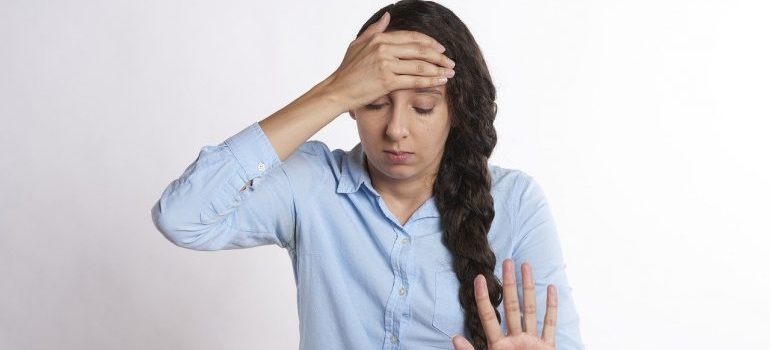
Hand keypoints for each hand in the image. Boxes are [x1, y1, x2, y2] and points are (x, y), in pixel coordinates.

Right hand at [322, 11, 455, 110]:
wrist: (337, 90)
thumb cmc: (346, 70)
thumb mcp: (358, 44)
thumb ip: (374, 30)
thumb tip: (388, 16)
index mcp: (379, 38)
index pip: (411, 37)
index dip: (430, 43)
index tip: (441, 49)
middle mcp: (384, 49)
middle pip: (420, 50)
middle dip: (439, 57)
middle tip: (450, 62)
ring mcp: (386, 64)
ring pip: (420, 65)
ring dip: (438, 69)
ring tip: (449, 73)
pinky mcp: (387, 81)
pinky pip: (414, 80)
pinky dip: (430, 81)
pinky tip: (440, 81)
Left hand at [452, 259, 557, 349]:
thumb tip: (454, 337)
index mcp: (498, 346)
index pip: (488, 316)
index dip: (483, 297)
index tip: (479, 278)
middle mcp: (515, 340)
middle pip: (511, 305)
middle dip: (508, 283)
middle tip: (506, 261)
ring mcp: (532, 343)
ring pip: (530, 309)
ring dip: (529, 288)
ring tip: (526, 266)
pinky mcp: (548, 348)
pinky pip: (550, 325)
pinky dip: (552, 307)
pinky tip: (551, 289)